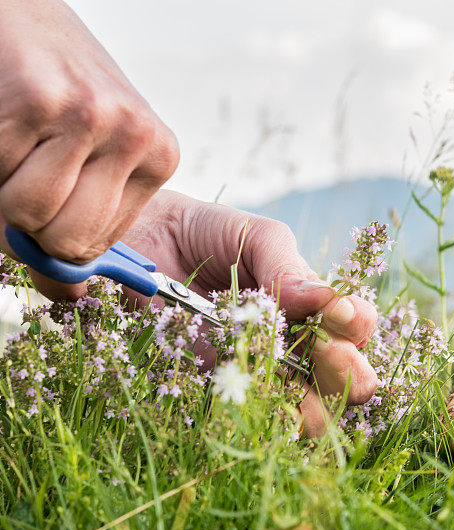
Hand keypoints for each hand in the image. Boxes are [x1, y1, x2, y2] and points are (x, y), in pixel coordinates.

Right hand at [0, 0, 178, 267]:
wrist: (24, 14)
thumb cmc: (57, 91)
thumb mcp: (90, 155)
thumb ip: (82, 221)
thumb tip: (65, 297)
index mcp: (158, 158)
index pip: (98, 246)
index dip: (52, 242)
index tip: (37, 214)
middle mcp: (137, 136)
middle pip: (69, 239)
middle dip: (27, 225)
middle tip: (21, 179)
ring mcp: (93, 115)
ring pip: (28, 212)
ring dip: (2, 191)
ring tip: (16, 147)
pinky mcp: (41, 97)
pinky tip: (4, 119)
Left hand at [120, 190, 378, 436]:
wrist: (145, 243)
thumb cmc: (208, 233)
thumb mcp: (255, 237)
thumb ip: (287, 265)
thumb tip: (324, 299)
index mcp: (317, 309)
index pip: (359, 331)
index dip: (357, 327)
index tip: (336, 312)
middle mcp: (300, 348)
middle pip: (350, 384)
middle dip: (347, 372)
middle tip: (321, 347)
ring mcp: (263, 376)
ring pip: (313, 417)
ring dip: (310, 403)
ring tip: (280, 369)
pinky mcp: (223, 395)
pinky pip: (255, 422)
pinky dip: (259, 416)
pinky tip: (244, 388)